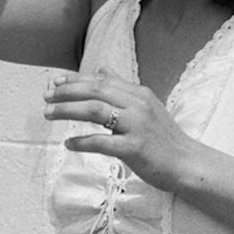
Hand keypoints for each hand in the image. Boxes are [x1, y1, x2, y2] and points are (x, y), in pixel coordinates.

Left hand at [42, 70, 198, 192]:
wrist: (187, 163)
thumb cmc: (164, 138)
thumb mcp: (146, 105)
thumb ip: (122, 88)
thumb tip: (101, 69)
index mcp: (138, 94)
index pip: (101, 81)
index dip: (76, 80)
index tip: (55, 82)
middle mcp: (137, 105)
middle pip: (95, 91)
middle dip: (66, 92)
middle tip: (46, 97)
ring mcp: (137, 126)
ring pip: (95, 111)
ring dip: (68, 111)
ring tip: (49, 114)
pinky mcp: (135, 148)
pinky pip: (102, 142)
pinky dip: (82, 142)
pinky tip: (69, 143)